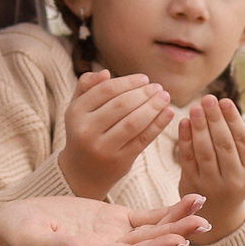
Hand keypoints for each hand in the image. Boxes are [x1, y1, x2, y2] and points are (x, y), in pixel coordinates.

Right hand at [0, 195, 207, 245]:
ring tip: (202, 205)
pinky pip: (146, 217)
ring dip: (178, 220)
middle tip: (203, 223)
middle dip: (176, 234)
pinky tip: (190, 201)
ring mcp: (113, 235)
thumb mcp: (30, 239)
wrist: (12, 226)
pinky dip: (168, 211)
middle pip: (148, 245)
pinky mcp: (113, 219)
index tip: (178, 241)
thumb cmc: (16, 233)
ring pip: (153, 230)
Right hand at [60, 69, 174, 199]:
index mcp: (75, 113)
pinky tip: (168, 113)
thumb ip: (87, 87)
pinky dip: (158, 124)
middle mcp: (86, 131)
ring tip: (165, 97)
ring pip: (134, 122)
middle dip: (144, 93)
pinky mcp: (120, 161)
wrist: (82, 173)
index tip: (145, 79)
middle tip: (158, 87)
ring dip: (154, 107)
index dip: (129, 82)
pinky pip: (143, 139)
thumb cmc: (84, 132)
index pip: (107, 90)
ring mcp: (103, 148)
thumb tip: (105, 72)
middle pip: (122, 105)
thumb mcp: (77, 109)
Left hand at [173, 97, 244, 238]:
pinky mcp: (192, 186)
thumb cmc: (239, 178)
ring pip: (204, 151)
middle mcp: (234, 181)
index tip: (224, 101)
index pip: (243, 141)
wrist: (218, 212)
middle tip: (207, 99)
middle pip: (223, 144)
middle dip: (214, 119)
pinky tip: (184, 123)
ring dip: (199, 127)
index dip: (233, 120)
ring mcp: (211, 185)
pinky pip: (188, 159)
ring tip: (195, 108)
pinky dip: (185, 140)